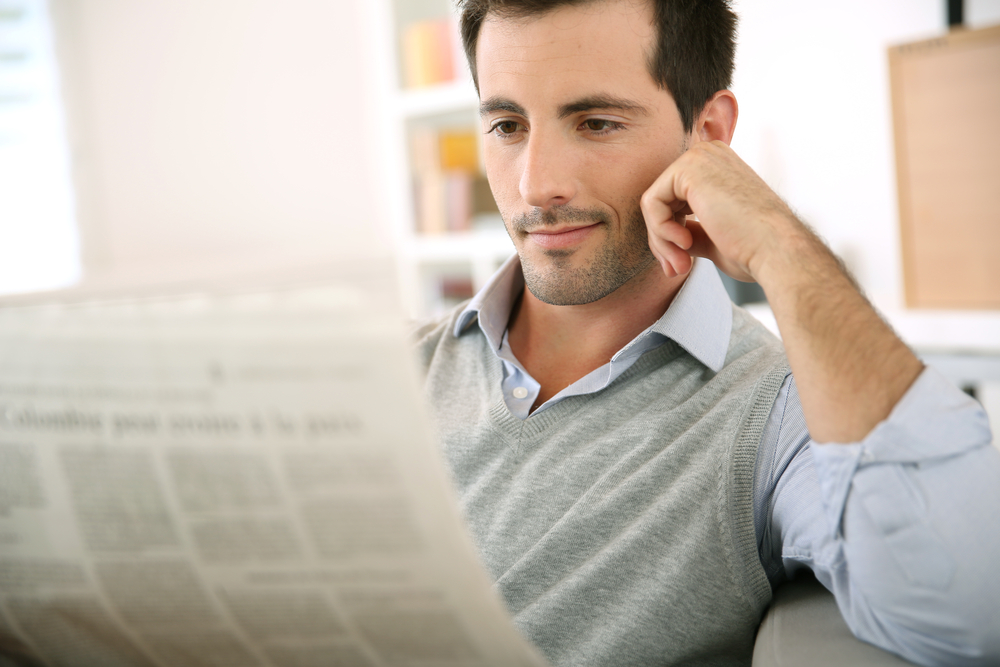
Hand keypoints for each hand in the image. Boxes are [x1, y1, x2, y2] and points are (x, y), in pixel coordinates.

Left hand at [640, 140, 796, 282]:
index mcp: (716, 168)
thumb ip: (691, 230)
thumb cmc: (753, 248)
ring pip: (653, 204)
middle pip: (660, 201)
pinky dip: (660, 231)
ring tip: (681, 264)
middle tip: (675, 269)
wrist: (776, 250)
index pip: (673, 202)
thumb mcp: (714, 238)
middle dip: (662, 241)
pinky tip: (685, 244)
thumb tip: (668, 239)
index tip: (681, 265)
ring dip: (661, 241)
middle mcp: (707, 155)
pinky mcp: (688, 167)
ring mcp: (698, 157)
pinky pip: (651, 203)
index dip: (670, 237)